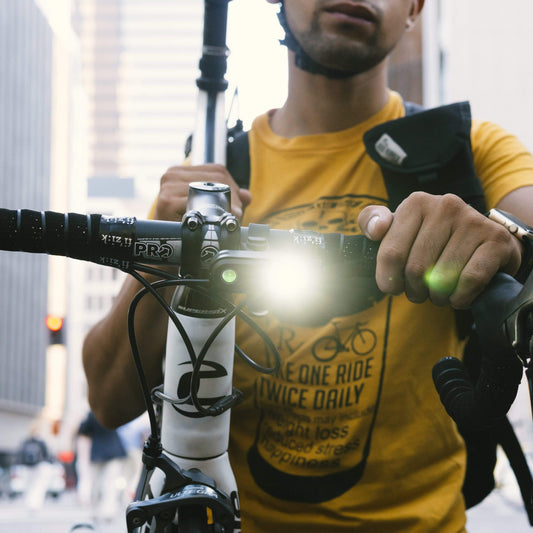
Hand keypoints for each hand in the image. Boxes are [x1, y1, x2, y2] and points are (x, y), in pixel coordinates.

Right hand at [153, 163, 251, 220]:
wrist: (168, 246)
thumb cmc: (185, 226)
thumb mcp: (206, 207)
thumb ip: (227, 198)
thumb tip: (247, 196)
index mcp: (181, 172)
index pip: (217, 170)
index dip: (232, 187)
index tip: (237, 205)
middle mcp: (171, 175)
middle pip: (216, 178)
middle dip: (231, 197)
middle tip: (234, 214)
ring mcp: (167, 187)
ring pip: (209, 189)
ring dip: (223, 206)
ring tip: (223, 218)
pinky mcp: (166, 201)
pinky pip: (197, 203)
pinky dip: (209, 213)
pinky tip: (210, 222)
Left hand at [358, 192, 521, 308]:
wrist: (485, 239)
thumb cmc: (433, 238)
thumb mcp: (400, 226)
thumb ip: (372, 221)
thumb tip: (376, 229)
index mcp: (416, 203)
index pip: (391, 253)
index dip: (388, 279)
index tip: (393, 287)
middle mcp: (445, 206)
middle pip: (416, 268)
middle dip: (414, 290)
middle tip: (418, 292)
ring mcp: (472, 221)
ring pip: (442, 277)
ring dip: (437, 296)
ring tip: (438, 293)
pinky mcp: (495, 240)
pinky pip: (470, 280)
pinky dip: (460, 297)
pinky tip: (458, 295)